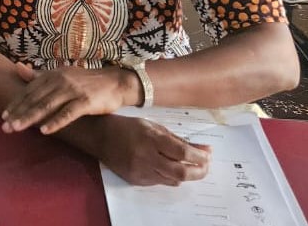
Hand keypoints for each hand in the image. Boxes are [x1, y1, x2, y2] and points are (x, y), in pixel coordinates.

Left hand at [2, 63, 135, 134]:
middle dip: (19, 113)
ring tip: (17, 128)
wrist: (115, 82)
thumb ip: (38, 75)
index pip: (29, 90)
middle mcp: (60, 81)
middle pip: (35, 99)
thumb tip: (17, 67)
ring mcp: (73, 91)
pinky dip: (55, 122)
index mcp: (52, 75)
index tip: (4, 115)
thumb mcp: (61, 74)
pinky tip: (44, 130)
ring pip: (47, 106)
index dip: (16, 103)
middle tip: (5, 126)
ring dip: (30, 118)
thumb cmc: (85, 81)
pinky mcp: (85, 102)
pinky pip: (68, 114)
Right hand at [96, 115, 210, 186]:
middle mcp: (146, 156)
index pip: (182, 153)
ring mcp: (140, 170)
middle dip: (199, 172)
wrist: (99, 136)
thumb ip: (178, 139)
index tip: (208, 156)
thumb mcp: (153, 126)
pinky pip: (160, 182)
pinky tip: (168, 167)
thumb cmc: (127, 127)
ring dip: (185, 175)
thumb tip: (204, 149)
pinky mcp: (135, 180)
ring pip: (173, 180)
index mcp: (150, 138)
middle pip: (181, 172)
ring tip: (190, 167)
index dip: (199, 157)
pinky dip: (169, 176)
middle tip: (205, 167)